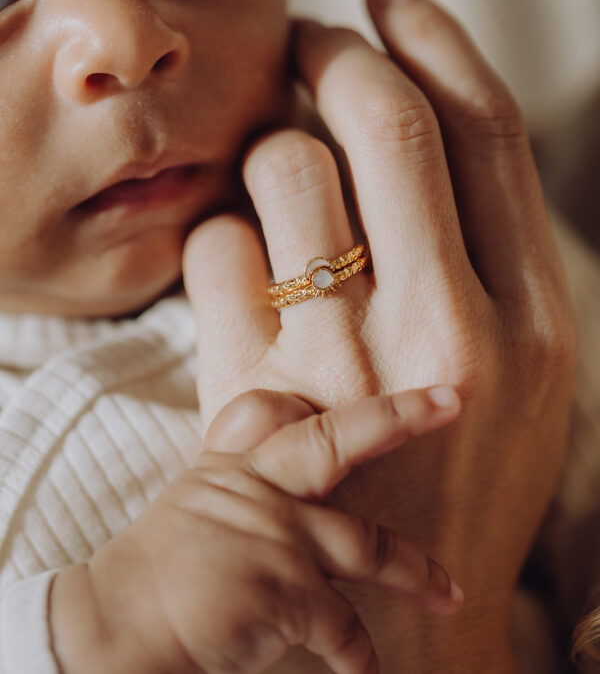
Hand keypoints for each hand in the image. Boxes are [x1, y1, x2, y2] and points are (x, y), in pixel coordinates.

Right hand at [50, 387, 461, 673]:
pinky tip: (365, 668)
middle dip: (398, 416)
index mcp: (230, 467)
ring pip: (364, 542)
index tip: (369, 387)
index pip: (273, 412)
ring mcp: (271, 534)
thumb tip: (289, 503)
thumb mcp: (193, 510)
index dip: (315, 399)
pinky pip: (340, 622)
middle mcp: (255, 488)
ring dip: (415, 570)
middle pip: (336, 438)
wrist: (114, 628)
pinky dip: (358, 651)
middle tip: (451, 401)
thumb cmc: (155, 577)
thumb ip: (239, 492)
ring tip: (451, 592)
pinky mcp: (280, 590)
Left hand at [184, 0, 576, 670]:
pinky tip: (238, 251)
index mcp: (530, 313)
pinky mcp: (252, 388)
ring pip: (285, 163)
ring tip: (275, 162)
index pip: (481, 126)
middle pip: (382, 118)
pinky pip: (215, 243)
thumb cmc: (466, 477)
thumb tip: (420, 120)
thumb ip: (489, 248)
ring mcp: (341, 357)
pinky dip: (218, 224)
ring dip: (268, 135)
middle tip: (308, 36)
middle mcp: (444, 323)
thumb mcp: (527, 368)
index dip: (430, 35)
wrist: (397, 619)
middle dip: (333, 49)